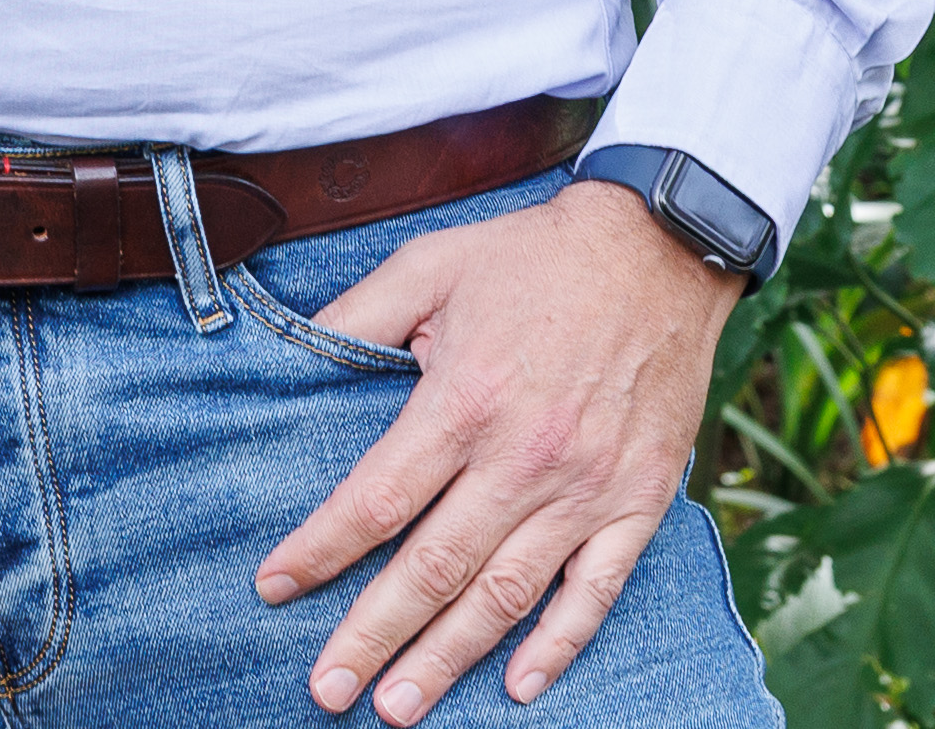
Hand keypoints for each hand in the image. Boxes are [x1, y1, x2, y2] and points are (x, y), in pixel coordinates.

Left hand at [253, 180, 739, 718]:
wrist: (659, 251)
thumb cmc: (533, 258)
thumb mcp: (429, 263)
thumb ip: (359, 314)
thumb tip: (294, 349)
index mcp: (465, 401)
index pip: (377, 498)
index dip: (321, 550)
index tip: (275, 587)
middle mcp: (524, 459)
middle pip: (435, 568)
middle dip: (374, 635)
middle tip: (327, 690)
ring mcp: (587, 489)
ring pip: (507, 596)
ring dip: (450, 659)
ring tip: (398, 707)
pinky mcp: (638, 503)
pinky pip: (596, 592)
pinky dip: (559, 646)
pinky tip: (518, 687)